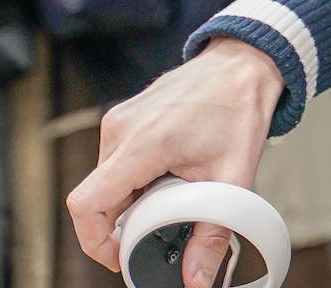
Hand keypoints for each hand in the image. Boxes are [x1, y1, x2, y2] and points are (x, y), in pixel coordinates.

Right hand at [67, 38, 284, 286]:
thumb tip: (197, 278)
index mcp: (142, 143)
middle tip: (163, 222)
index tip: (119, 255)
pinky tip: (169, 171)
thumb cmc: (240, 107)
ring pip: (107, 180)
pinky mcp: (124, 115)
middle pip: (98, 197)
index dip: (95, 241)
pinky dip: (136, 177)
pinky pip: (116, 160)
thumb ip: (213, 233)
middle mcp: (121, 128)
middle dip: (125, 220)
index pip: (86, 203)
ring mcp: (119, 119)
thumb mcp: (234, 177)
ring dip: (133, 197)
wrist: (244, 63)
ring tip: (173, 189)